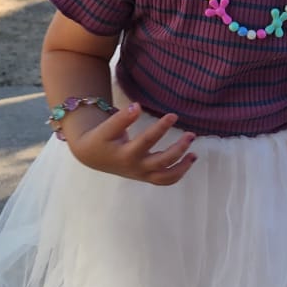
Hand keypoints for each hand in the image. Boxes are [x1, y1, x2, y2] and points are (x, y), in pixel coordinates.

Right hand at [65, 101, 195, 185]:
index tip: (173, 115)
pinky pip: (164, 180)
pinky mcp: (145, 177)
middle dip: (178, 149)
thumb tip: (137, 106)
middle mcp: (136, 167)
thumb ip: (121, 118)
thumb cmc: (100, 139)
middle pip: (162, 162)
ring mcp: (142, 174)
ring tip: (194, 154)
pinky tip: (188, 160)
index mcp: (126, 154)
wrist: (92, 156)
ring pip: (166, 177)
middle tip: (191, 134)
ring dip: (183, 167)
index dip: (161, 128)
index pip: (147, 140)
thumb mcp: (106, 128)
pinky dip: (178, 173)